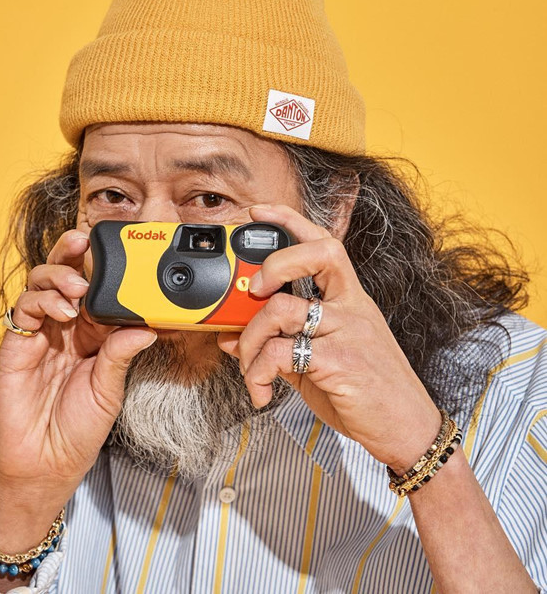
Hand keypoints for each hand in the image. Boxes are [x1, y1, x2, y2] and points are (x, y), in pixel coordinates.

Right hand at [0, 228, 156, 552]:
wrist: (46, 462)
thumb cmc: (79, 428)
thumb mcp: (109, 388)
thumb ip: (120, 354)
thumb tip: (148, 326)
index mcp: (92, 335)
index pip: (97, 290)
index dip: (104, 270)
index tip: (121, 254)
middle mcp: (66, 327)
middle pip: (65, 276)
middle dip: (72, 253)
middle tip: (85, 242)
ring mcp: (41, 333)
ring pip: (41, 284)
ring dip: (59, 275)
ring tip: (77, 287)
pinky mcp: (18, 344)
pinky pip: (24, 309)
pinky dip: (42, 300)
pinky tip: (61, 310)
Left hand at [218, 205, 440, 472]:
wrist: (407, 429)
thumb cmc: (365, 390)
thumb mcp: (319, 362)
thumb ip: (278, 346)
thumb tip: (232, 339)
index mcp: (349, 300)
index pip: (324, 244)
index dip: (289, 221)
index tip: (258, 211)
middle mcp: (351, 308)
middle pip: (317, 254)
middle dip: (273, 262)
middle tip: (253, 290)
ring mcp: (348, 332)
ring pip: (281, 309)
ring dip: (249, 339)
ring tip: (250, 368)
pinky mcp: (340, 362)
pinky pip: (280, 354)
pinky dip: (257, 373)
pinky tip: (261, 392)